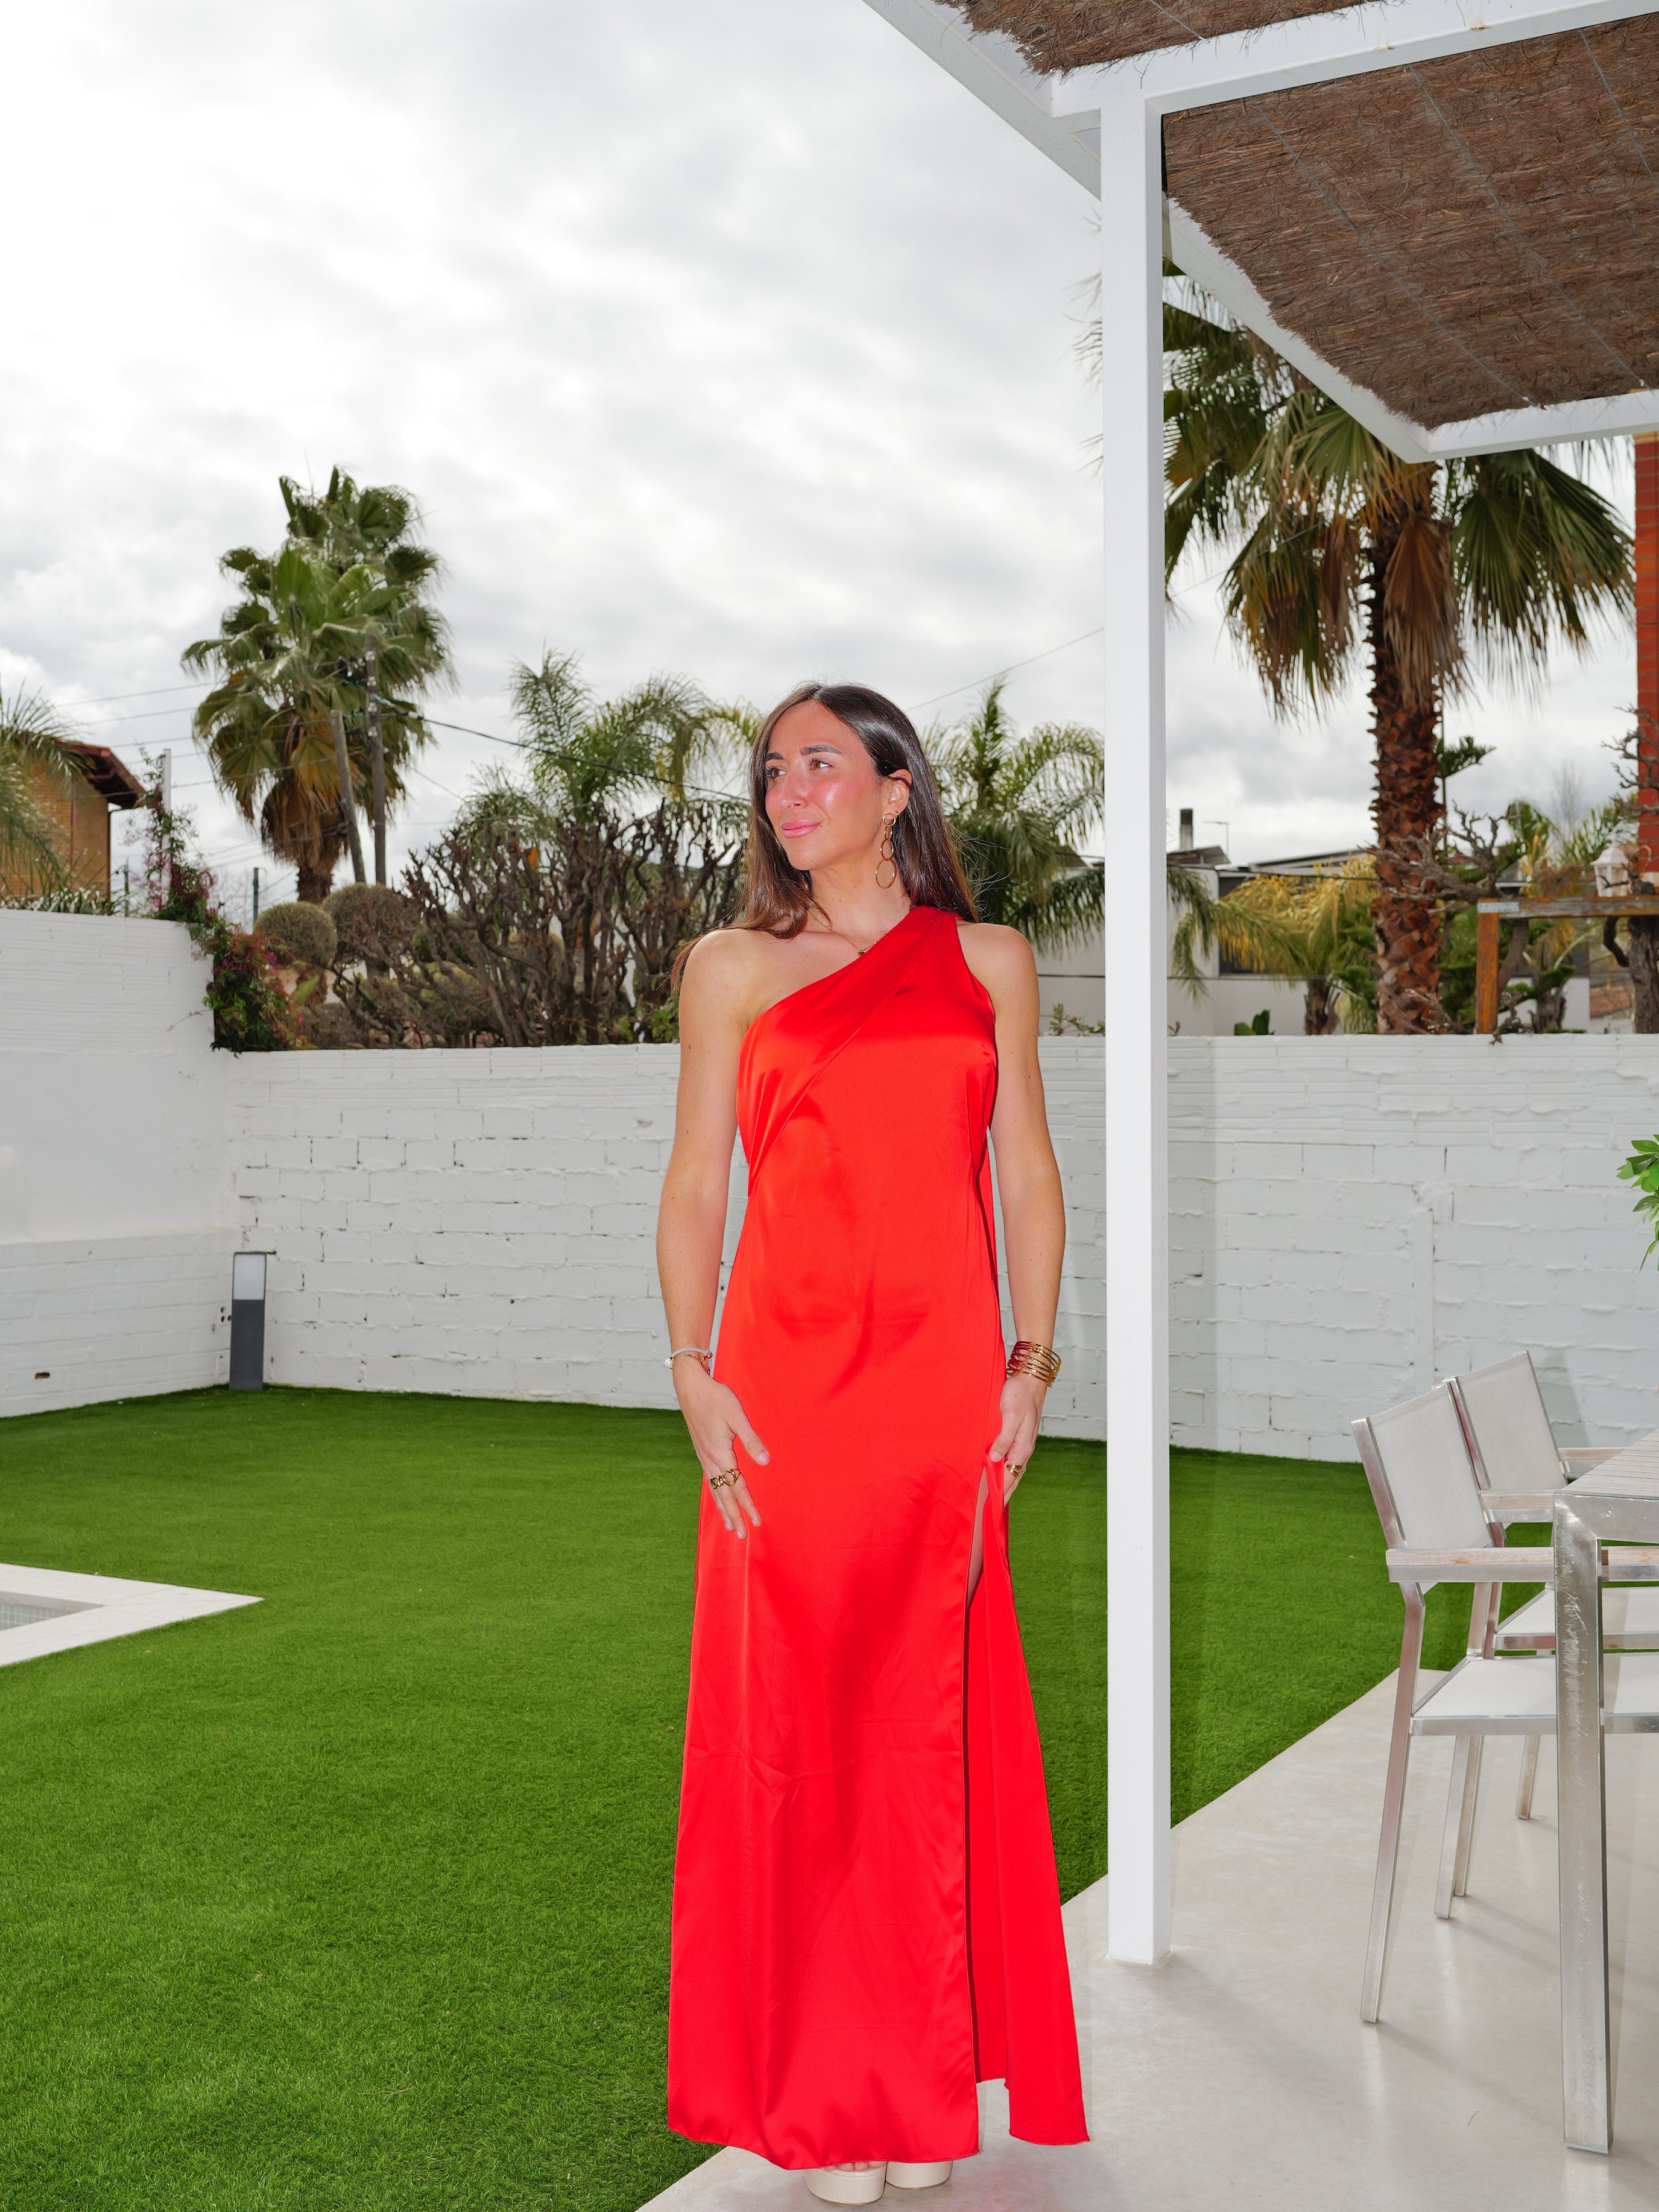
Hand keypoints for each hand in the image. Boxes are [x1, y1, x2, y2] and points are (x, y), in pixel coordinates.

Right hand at [675, 1363, 766, 1539]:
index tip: (757, 1522)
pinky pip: (710, 1481)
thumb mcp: (737, 1416)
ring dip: (723, 1509)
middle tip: (742, 1536)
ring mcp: (704, 1458)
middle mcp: (711, 1461)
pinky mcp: (702, 1453)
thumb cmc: (716, 1399)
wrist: (691, 1388)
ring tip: (730, 1526)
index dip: (748, 1506)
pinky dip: (715, 1495)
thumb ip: (751, 1439)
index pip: (738, 1487)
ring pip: (715, 1490)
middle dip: (734, 1516)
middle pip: (724, 1495)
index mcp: (721, 1455)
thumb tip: (765, 1461)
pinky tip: (718, 1498)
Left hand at [989, 1373, 1046, 1502]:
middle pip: (1012, 1477)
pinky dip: (1004, 1471)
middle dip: (1002, 1494)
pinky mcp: (1017, 1436)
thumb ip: (1003, 1439)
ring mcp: (1020, 1443)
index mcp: (1021, 1447)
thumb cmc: (1019, 1394)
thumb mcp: (1010, 1416)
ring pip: (1012, 1469)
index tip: (989, 1508)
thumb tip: (994, 1460)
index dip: (999, 1493)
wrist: (1029, 1378)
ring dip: (1003, 1484)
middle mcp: (1022, 1448)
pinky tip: (998, 1473)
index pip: (1009, 1476)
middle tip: (990, 1511)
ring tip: (993, 1498)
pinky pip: (1010, 1459)